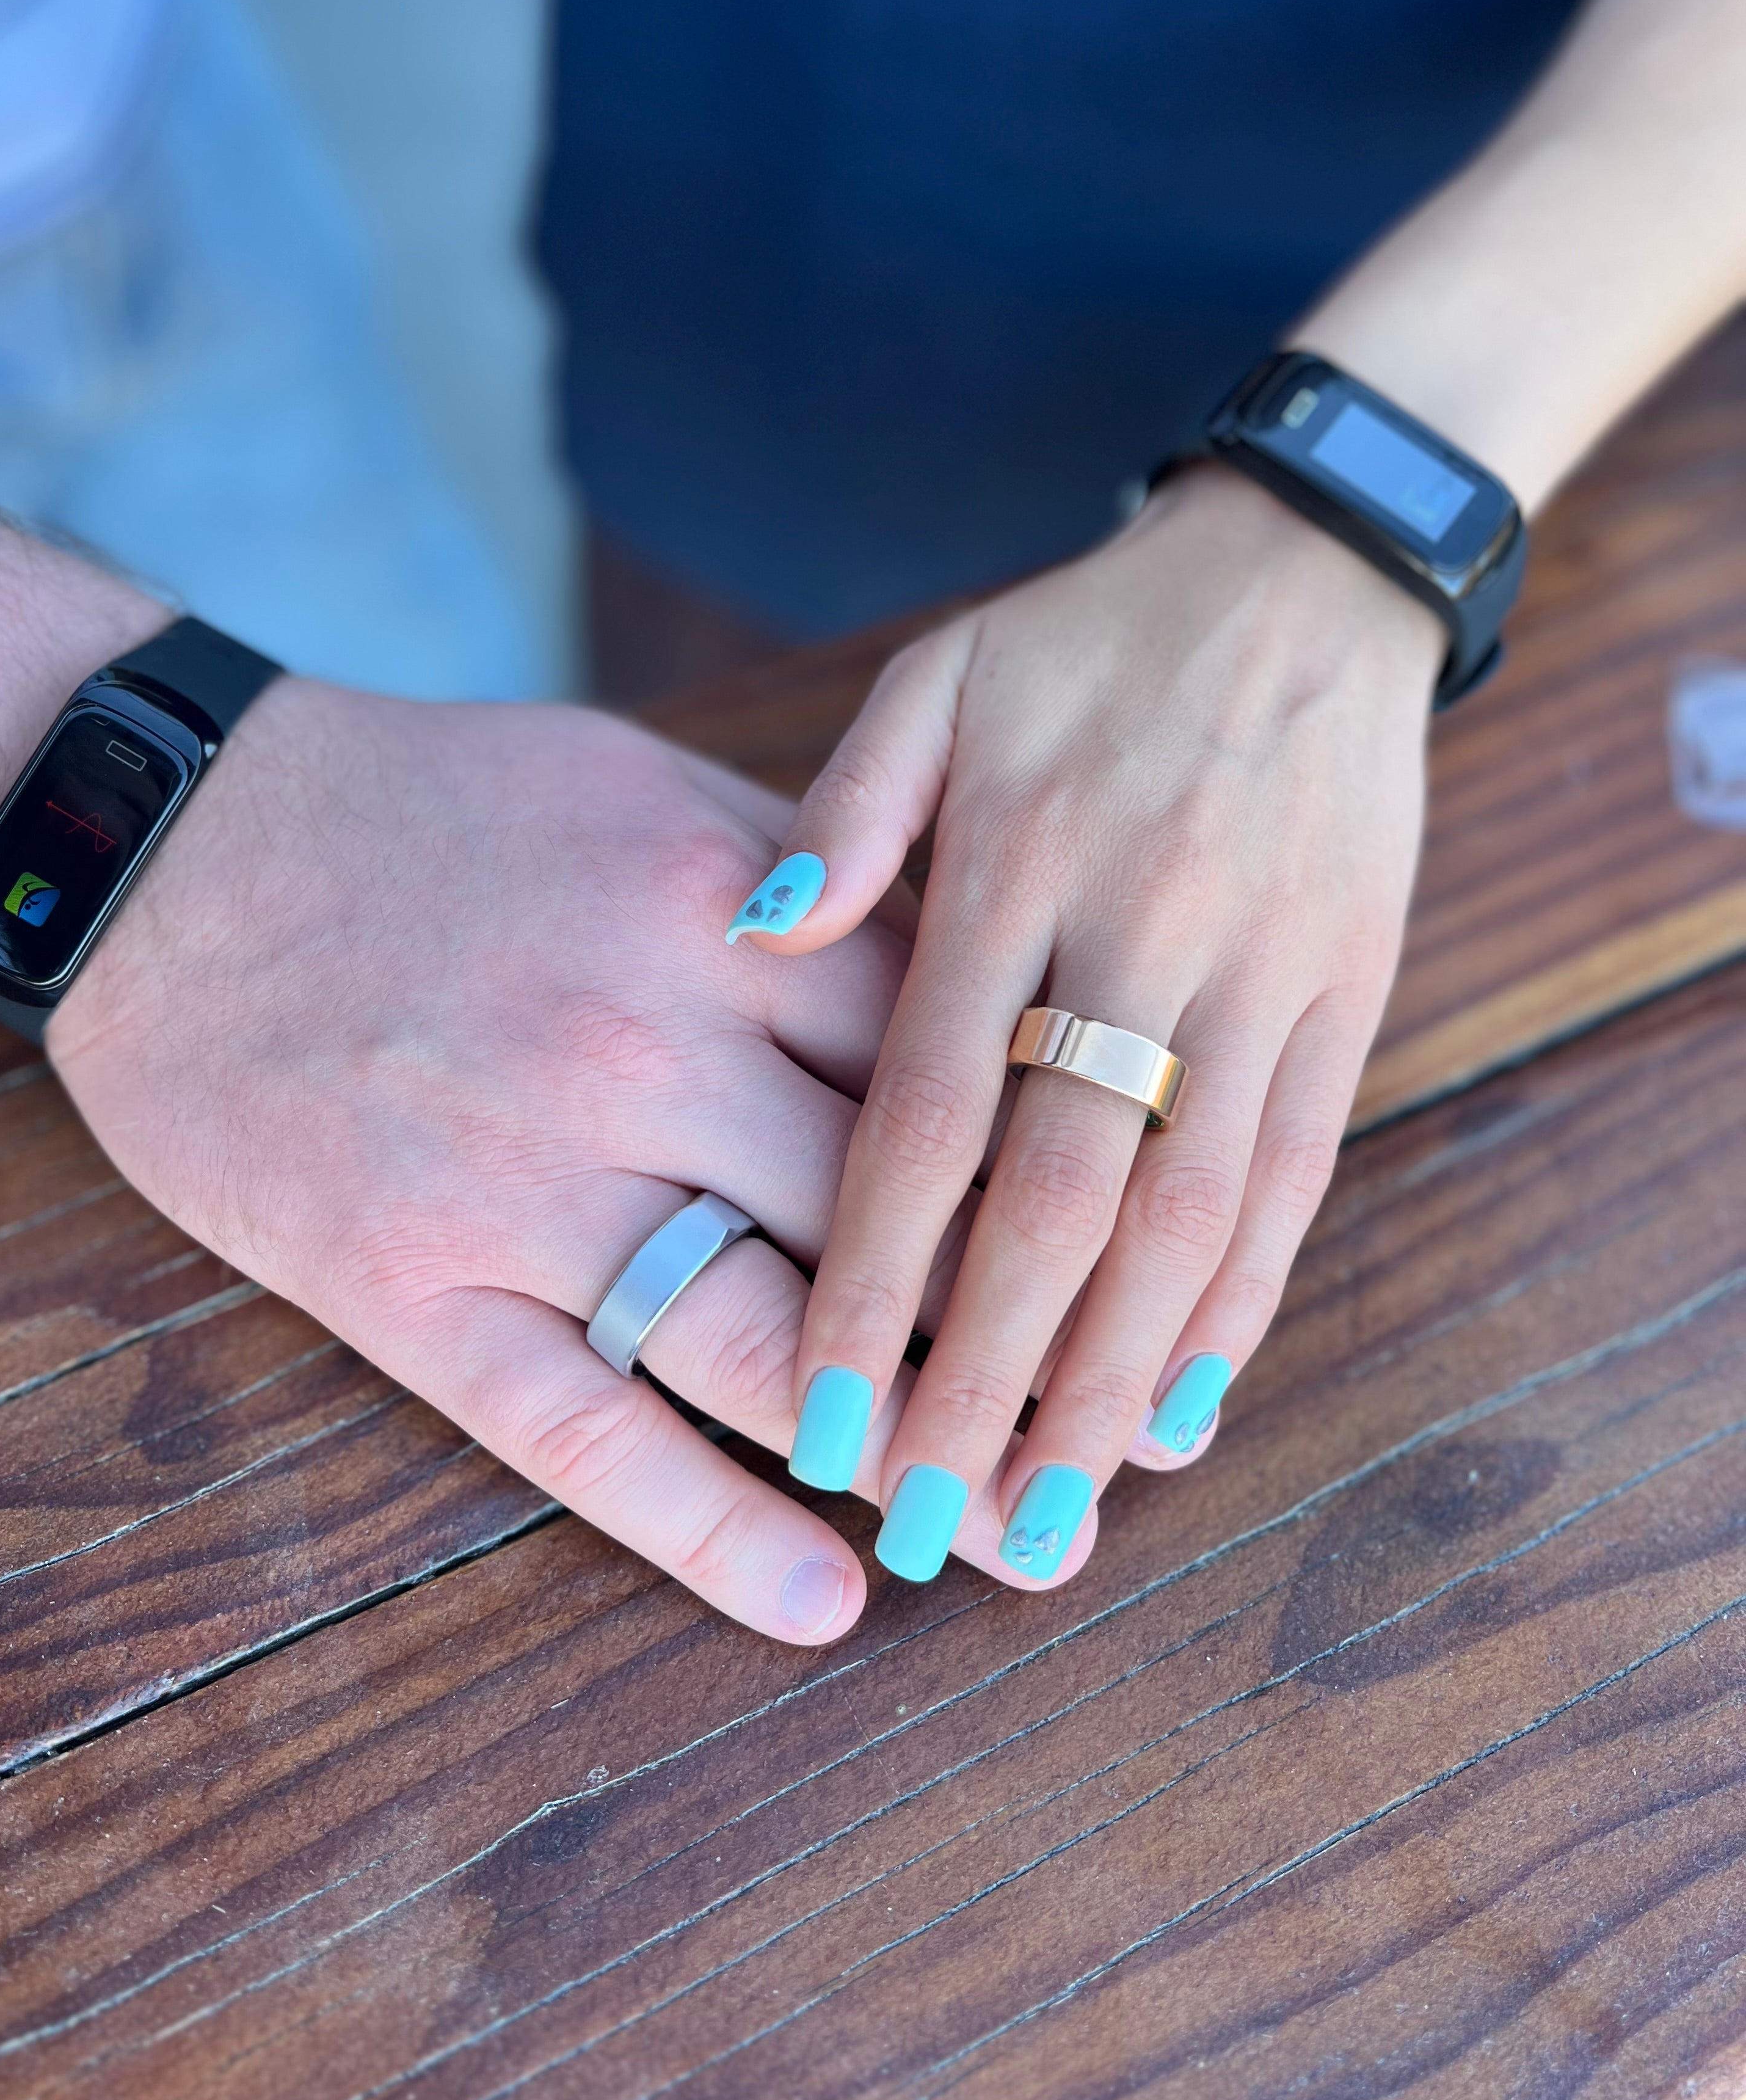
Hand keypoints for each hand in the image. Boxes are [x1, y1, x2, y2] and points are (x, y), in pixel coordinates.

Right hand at [45, 688, 1089, 1641]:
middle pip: (888, 1220)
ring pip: (761, 1341)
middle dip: (1026, 1333)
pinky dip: (705, 1528)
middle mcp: (640, 1050)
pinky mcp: (404, 1282)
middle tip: (1128, 1431)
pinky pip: (579, 1428)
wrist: (174, 838)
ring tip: (1024, 1544)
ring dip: (907, 1455)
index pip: (950, 1067)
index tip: (1158, 1249)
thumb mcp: (646, 791)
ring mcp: (518, 1177)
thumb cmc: (436, 805)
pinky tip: (820, 1600)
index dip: (1066, 1169)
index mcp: (722, 917)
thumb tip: (973, 965)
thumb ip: (813, 881)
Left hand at [729, 464, 1443, 1582]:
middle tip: (932, 1524)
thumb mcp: (942, 676)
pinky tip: (1186, 1402)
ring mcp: (1259, 970)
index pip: (930, 1117)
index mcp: (1017, 863)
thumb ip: (844, 811)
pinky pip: (1296, 1170)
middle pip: (1059, 1199)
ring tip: (1055, 1512)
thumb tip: (753, 939)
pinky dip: (1245, 1296)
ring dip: (1119, 1374)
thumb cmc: (1089, 639)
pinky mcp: (1345, 990)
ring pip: (1190, 1211)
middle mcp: (1141, 933)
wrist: (1305, 575)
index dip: (873, 1281)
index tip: (823, 1422)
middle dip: (991, 1377)